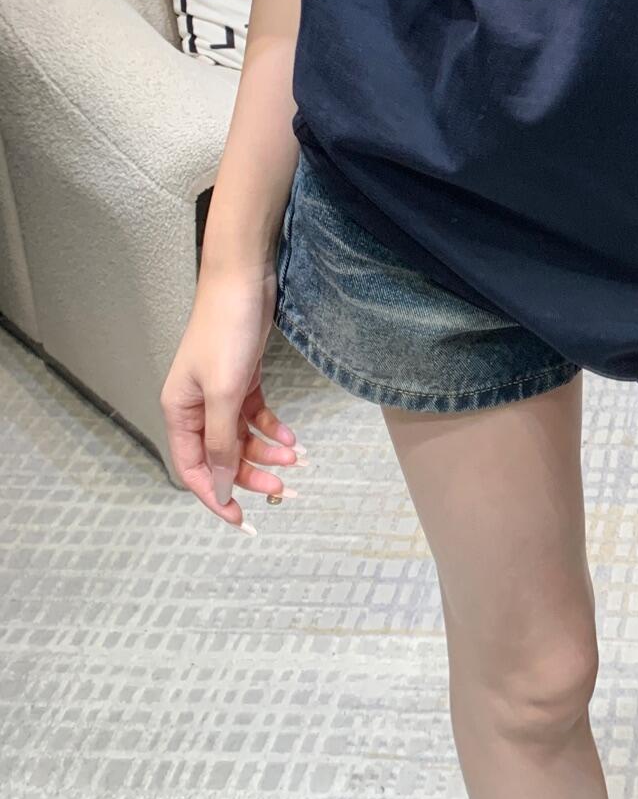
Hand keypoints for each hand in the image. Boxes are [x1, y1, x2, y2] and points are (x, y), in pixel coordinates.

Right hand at [159, 261, 304, 533]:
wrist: (244, 279)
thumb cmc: (227, 330)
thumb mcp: (224, 392)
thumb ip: (222, 442)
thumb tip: (219, 486)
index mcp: (179, 412)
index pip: (194, 468)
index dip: (216, 496)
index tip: (242, 518)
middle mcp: (196, 406)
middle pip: (222, 456)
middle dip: (251, 473)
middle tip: (283, 487)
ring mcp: (219, 392)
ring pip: (242, 437)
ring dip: (267, 451)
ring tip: (297, 459)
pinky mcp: (241, 377)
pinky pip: (255, 415)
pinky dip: (273, 428)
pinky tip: (292, 437)